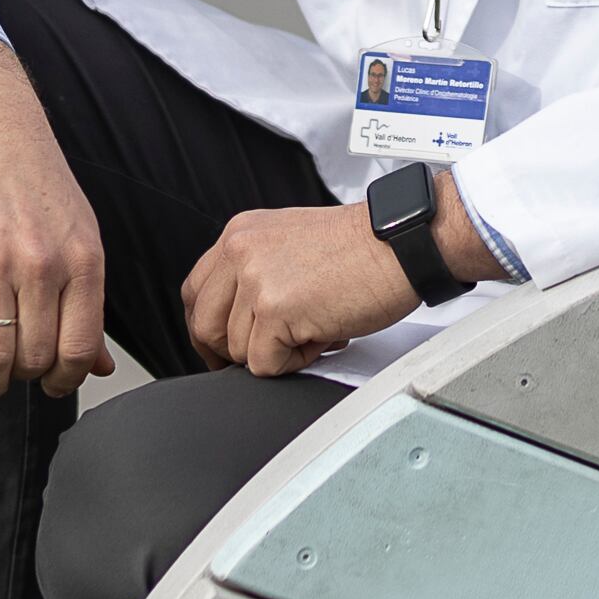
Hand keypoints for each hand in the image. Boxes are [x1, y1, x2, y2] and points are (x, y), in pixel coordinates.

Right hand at [0, 32, 115, 407]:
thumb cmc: (37, 183)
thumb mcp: (80, 235)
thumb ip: (89, 302)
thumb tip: (99, 366)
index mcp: (82, 259)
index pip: (79, 347)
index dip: (67, 379)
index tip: (55, 385)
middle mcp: (40, 265)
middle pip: (35, 357)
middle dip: (26, 378)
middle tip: (18, 374)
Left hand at [182, 175, 496, 378]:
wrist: (402, 243)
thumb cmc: (363, 247)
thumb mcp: (291, 242)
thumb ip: (257, 270)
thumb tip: (238, 319)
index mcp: (240, 233)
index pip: (196, 291)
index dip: (208, 328)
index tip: (224, 348)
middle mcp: (240, 251)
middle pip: (204, 326)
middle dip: (232, 352)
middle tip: (270, 353)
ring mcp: (256, 279)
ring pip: (237, 351)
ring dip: (276, 353)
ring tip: (314, 330)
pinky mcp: (276, 309)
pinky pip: (265, 364)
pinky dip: (296, 363)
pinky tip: (323, 336)